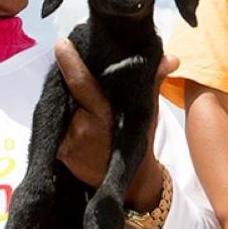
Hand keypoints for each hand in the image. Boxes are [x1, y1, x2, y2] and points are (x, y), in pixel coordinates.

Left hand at [53, 38, 176, 209]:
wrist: (130, 184)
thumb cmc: (140, 142)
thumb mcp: (148, 112)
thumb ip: (154, 81)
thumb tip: (172, 58)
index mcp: (103, 115)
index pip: (82, 83)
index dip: (70, 63)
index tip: (60, 44)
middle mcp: (82, 128)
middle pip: (66, 92)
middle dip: (65, 76)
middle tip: (70, 59)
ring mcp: (68, 142)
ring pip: (59, 108)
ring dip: (62, 96)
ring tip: (72, 88)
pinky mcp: (60, 152)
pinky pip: (56, 126)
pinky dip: (61, 116)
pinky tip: (70, 112)